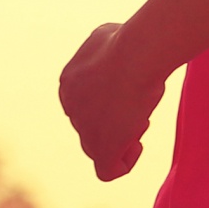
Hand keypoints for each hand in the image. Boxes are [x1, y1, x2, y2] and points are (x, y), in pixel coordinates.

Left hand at [58, 22, 165, 180]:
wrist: (134, 55)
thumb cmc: (127, 42)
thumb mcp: (107, 36)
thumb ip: (102, 50)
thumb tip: (109, 47)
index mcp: (69, 83)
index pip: (87, 105)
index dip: (111, 102)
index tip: (130, 92)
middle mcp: (71, 109)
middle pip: (92, 128)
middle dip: (117, 121)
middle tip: (138, 107)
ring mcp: (84, 130)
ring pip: (99, 149)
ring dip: (122, 140)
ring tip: (139, 121)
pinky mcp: (101, 148)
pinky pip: (107, 170)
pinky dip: (124, 162)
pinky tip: (136, 144)